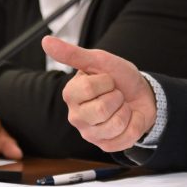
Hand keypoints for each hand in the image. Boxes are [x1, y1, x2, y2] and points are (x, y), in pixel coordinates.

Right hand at [41, 35, 155, 152]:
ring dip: (126, 110)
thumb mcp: (99, 61)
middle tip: (115, 94)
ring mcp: (90, 134)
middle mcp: (76, 116)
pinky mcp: (105, 146)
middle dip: (117, 97)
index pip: (89, 89)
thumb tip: (45, 41)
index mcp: (71, 95)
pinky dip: (134, 124)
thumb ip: (72, 53)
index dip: (106, 81)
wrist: (141, 93)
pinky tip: (127, 119)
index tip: (107, 80)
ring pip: (115, 124)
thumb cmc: (118, 77)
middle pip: (101, 109)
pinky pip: (126, 137)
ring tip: (121, 106)